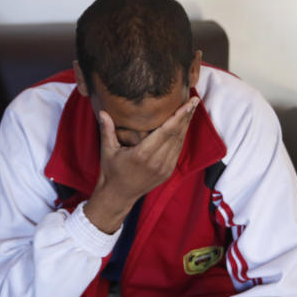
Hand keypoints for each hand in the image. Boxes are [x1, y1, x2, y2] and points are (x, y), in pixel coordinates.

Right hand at [84, 96, 199, 233]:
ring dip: (186, 126)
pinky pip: (177, 151)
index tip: (188, 103)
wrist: (118, 195)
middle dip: (186, 117)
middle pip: (176, 135)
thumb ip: (107, 130)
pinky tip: (183, 126)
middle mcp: (156, 162)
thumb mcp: (107, 150)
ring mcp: (164, 169)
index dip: (179, 116)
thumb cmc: (111, 171)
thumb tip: (102, 111)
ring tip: (191, 110)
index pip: (166, 131)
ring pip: (180, 143)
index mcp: (142, 154)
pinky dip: (181, 138)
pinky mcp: (167, 173)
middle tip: (194, 100)